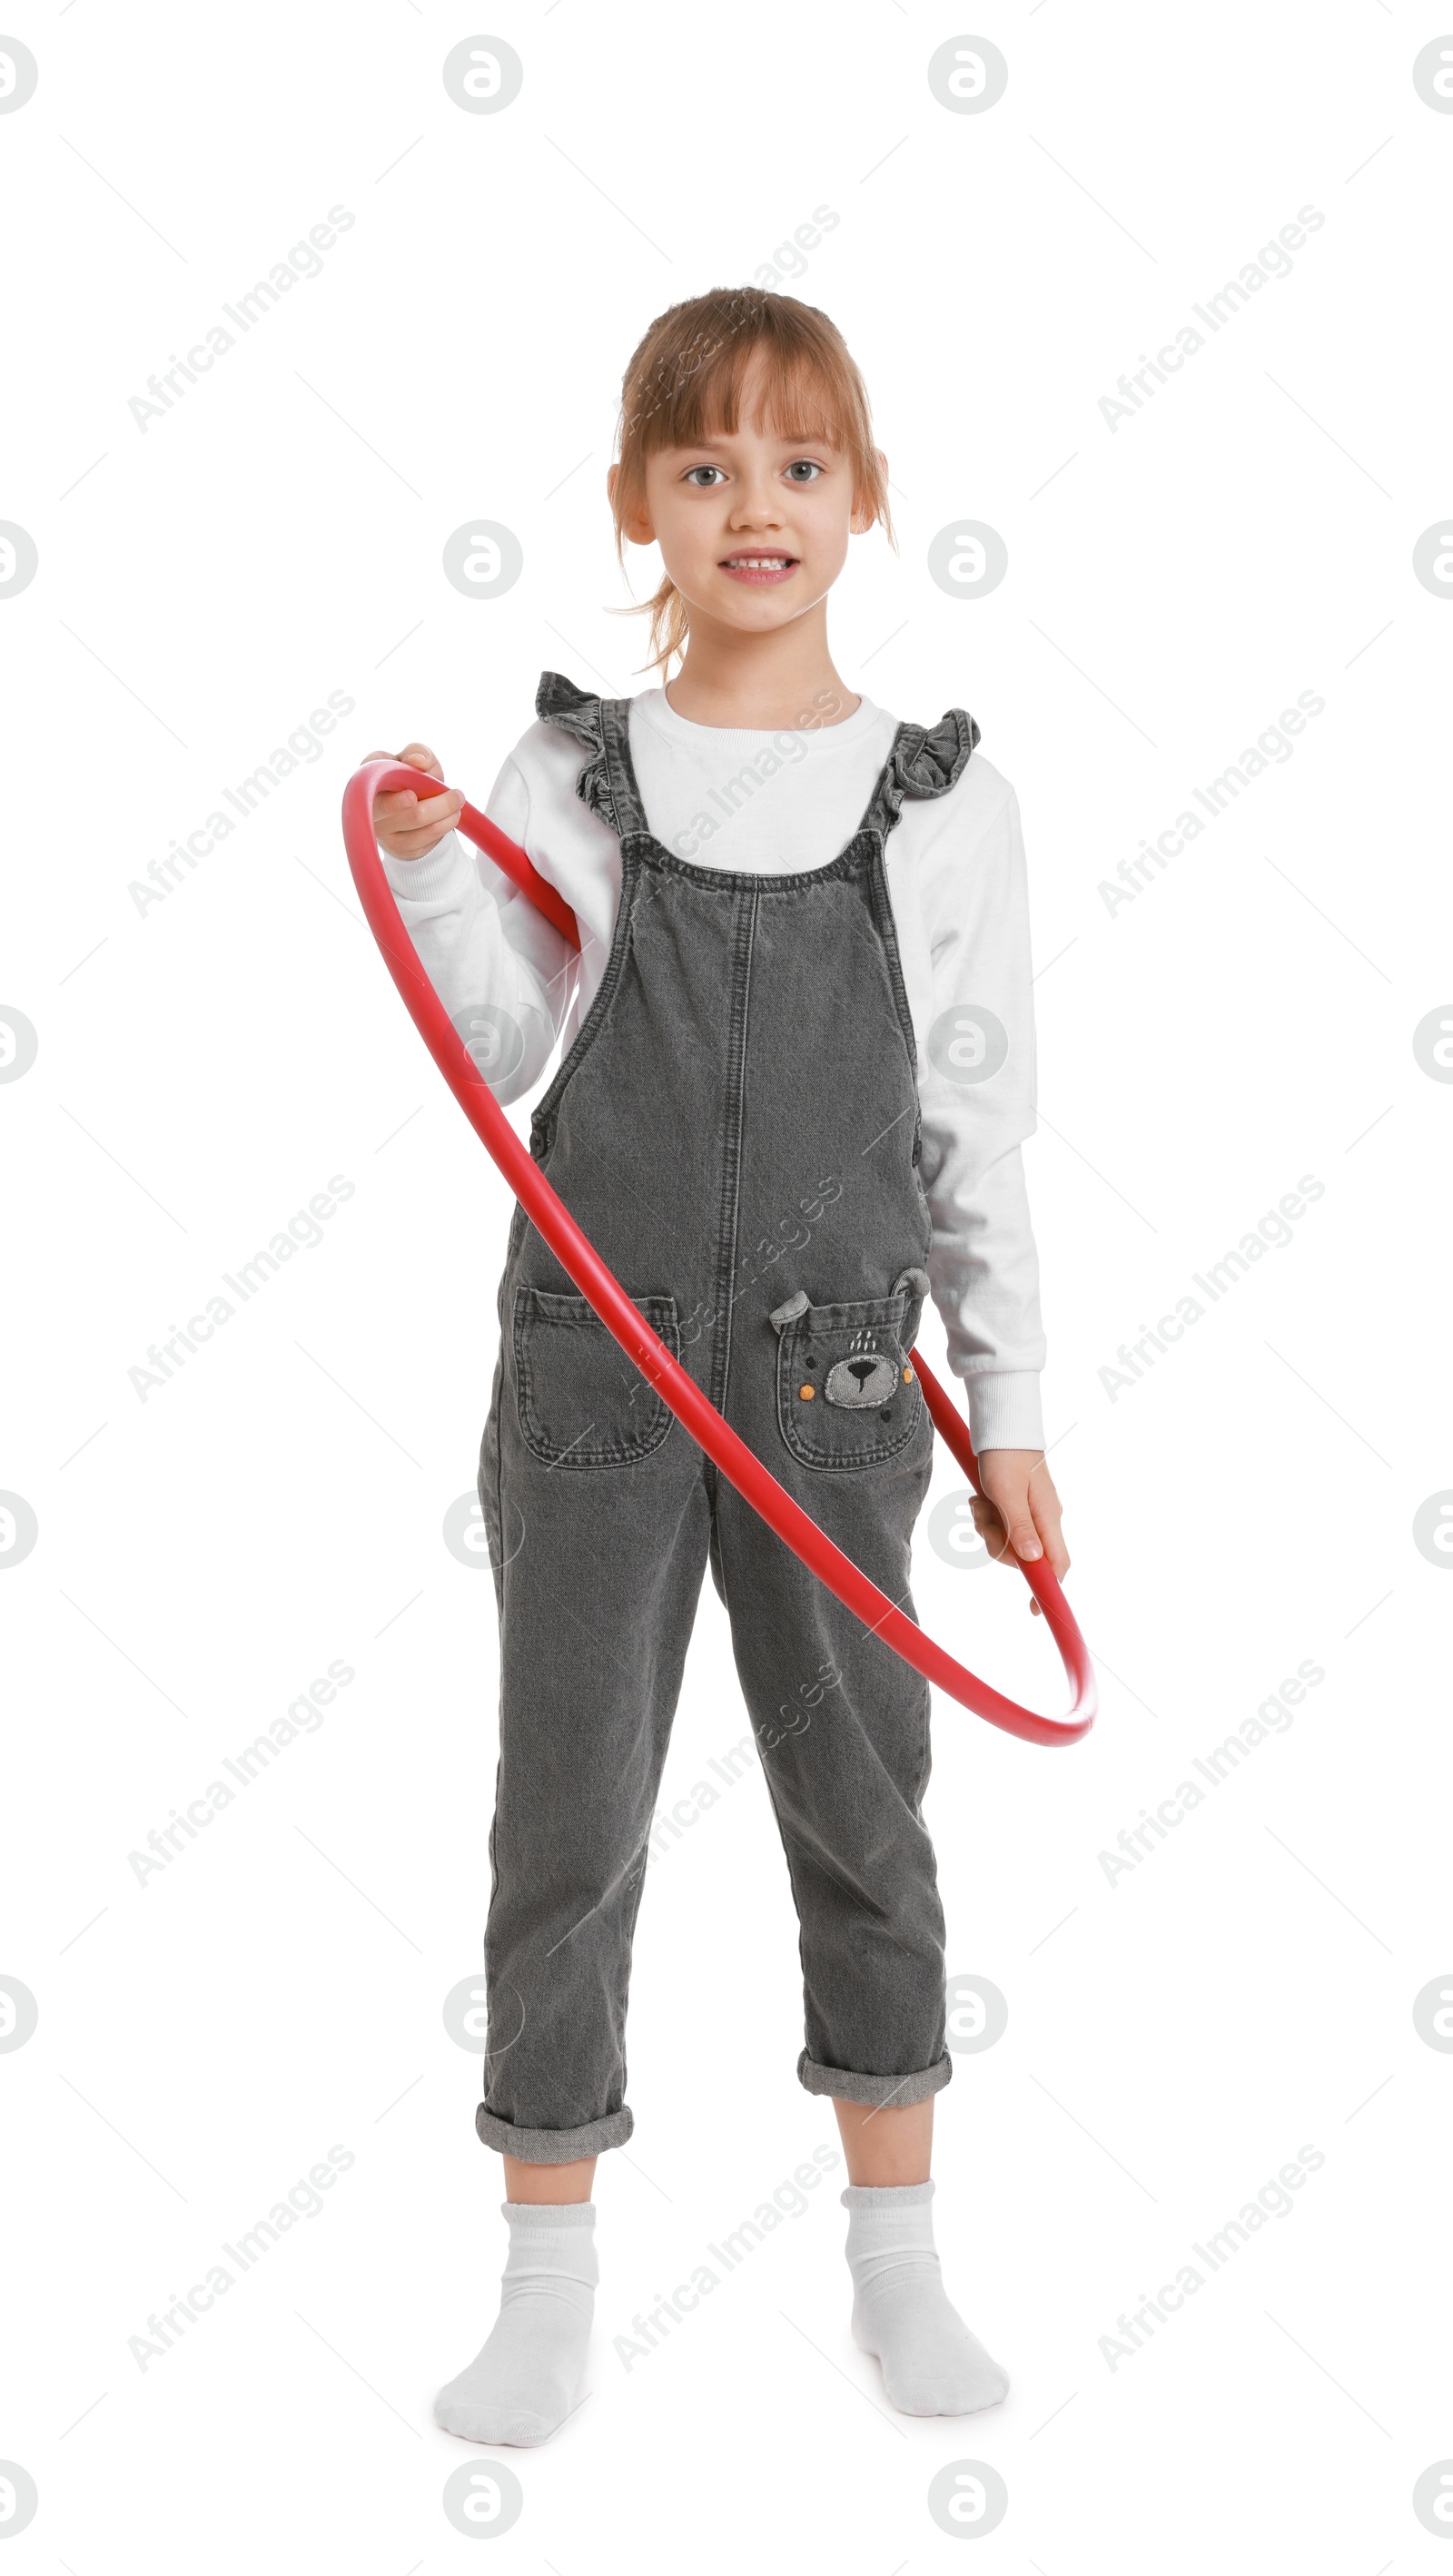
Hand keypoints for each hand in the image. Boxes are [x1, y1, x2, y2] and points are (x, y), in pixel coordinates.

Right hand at [365, 741, 463, 860]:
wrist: (411, 807)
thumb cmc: (410, 778)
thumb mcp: (415, 759)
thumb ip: (417, 752)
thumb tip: (418, 761)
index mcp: (368, 779)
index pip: (373, 789)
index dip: (392, 799)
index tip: (411, 797)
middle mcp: (370, 808)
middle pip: (407, 812)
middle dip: (437, 805)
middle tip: (458, 795)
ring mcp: (382, 832)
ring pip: (419, 824)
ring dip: (446, 812)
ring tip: (458, 802)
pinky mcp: (398, 848)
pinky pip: (426, 839)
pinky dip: (444, 825)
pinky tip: (451, 816)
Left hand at [971, 1450, 1068, 1618]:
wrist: (1002, 1427)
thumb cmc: (1006, 1456)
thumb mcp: (1007, 1492)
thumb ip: (1019, 1526)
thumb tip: (1033, 1560)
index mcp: (1048, 1517)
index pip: (1057, 1563)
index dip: (1048, 1588)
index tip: (1034, 1609)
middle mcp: (1043, 1519)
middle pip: (1023, 1556)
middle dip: (997, 1544)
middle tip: (982, 1517)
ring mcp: (1030, 1513)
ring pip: (1007, 1541)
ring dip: (987, 1527)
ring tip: (978, 1502)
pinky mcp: (1017, 1507)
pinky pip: (1001, 1525)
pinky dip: (986, 1517)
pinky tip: (979, 1499)